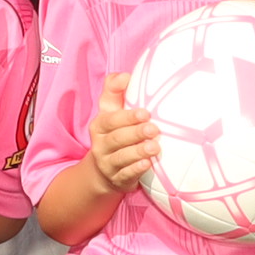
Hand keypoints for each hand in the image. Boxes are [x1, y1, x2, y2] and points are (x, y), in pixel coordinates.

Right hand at [82, 76, 160, 194]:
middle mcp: (101, 145)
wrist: (104, 169)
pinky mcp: (117, 179)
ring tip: (155, 147)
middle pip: (117, 138)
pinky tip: (148, 163)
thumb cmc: (114, 132)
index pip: (110, 119)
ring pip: (121, 157)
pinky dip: (136, 169)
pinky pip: (126, 175)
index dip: (127, 116)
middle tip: (154, 129)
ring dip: (138, 151)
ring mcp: (108, 163)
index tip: (146, 113)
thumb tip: (125, 75)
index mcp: (100, 126)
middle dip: (136, 133)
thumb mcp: (111, 111)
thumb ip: (115, 91)